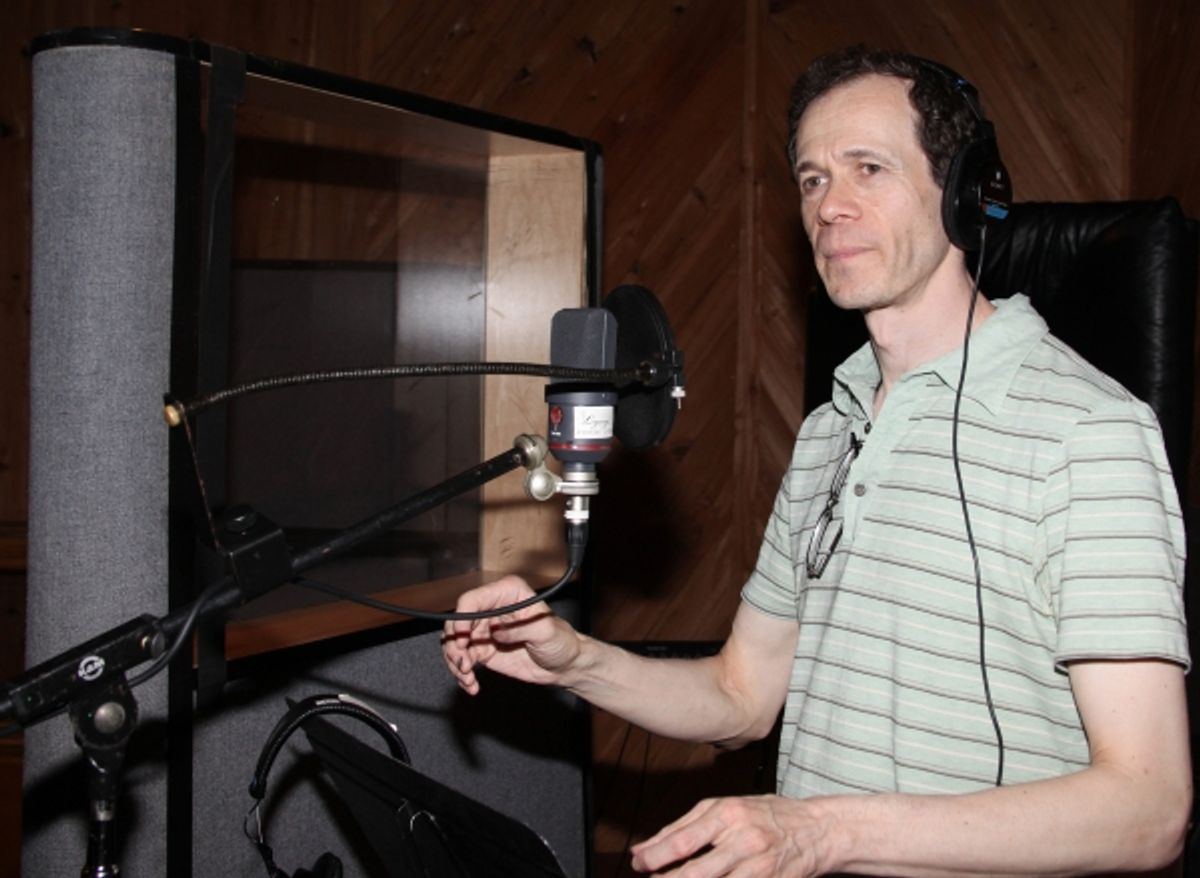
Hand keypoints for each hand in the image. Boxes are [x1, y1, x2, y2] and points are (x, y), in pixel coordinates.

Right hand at [441, 575, 583, 694]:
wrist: (565, 665)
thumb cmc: (561, 641)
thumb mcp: (545, 631)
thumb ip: (520, 629)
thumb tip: (495, 632)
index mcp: (507, 593)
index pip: (473, 599)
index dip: (462, 618)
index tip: (463, 639)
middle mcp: (491, 608)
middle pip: (457, 622)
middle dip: (455, 645)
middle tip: (464, 664)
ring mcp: (485, 630)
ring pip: (454, 642)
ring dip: (455, 662)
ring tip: (468, 677)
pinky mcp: (483, 650)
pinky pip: (462, 659)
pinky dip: (461, 673)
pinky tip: (471, 684)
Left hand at [630, 795, 831, 876]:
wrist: (815, 831)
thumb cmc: (764, 815)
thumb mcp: (723, 808)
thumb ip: (683, 826)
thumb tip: (645, 847)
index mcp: (728, 814)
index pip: (684, 840)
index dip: (656, 856)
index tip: (638, 863)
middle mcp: (743, 841)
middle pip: (696, 872)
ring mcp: (758, 868)